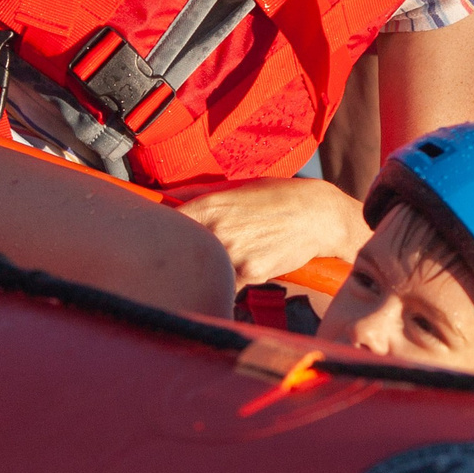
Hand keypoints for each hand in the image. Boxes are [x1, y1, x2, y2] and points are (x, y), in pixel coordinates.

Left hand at [177, 178, 370, 289]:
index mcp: (209, 206)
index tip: (157, 241)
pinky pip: (229, 284)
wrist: (317, 215)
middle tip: (192, 257)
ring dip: (211, 270)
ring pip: (206, 272)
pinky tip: (250, 261)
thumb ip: (198, 197)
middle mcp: (217, 230)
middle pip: (181, 255)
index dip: (158, 237)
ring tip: (234, 254)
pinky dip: (233, 279)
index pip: (167, 226)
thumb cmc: (276, 198)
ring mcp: (233, 255)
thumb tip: (162, 200)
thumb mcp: (236, 189)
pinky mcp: (250, 273)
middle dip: (184, 259)